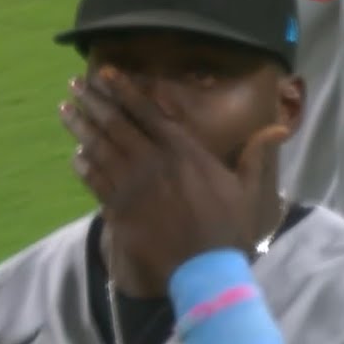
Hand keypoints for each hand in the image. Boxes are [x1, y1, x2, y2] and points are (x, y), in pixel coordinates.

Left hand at [59, 68, 286, 292]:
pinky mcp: (119, 209)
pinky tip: (74, 155)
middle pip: (118, 123)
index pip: (148, 112)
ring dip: (81, 127)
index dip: (125, 91)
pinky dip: (83, 166)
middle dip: (94, 101)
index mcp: (183, 151)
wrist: (204, 270)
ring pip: (101, 148)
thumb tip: (278, 127)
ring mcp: (133, 185)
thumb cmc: (228, 230)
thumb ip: (255, 155)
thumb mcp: (248, 189)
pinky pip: (95, 181)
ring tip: (65, 110)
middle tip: (75, 85)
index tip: (106, 73)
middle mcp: (154, 161)